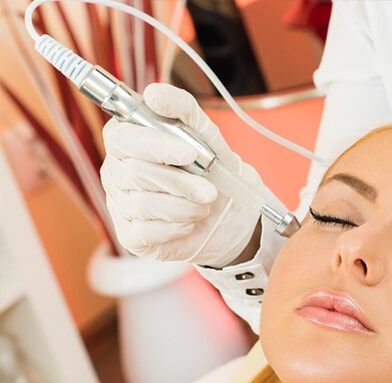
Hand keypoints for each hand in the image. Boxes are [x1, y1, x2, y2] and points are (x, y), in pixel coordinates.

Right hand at [100, 83, 266, 266]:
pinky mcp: (131, 236)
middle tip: (210, 190)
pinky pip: (147, 232)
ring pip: (143, 205)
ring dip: (185, 206)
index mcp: (127, 142)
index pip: (122, 138)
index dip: (156, 145)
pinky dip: (178, 226)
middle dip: (180, 183)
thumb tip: (154, 93)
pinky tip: (190, 222)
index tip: (190, 153)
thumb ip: (181, 107)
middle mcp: (116, 172)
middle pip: (134, 174)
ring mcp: (120, 205)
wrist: (230, 212)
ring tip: (204, 204)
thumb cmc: (212, 169)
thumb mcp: (205, 134)